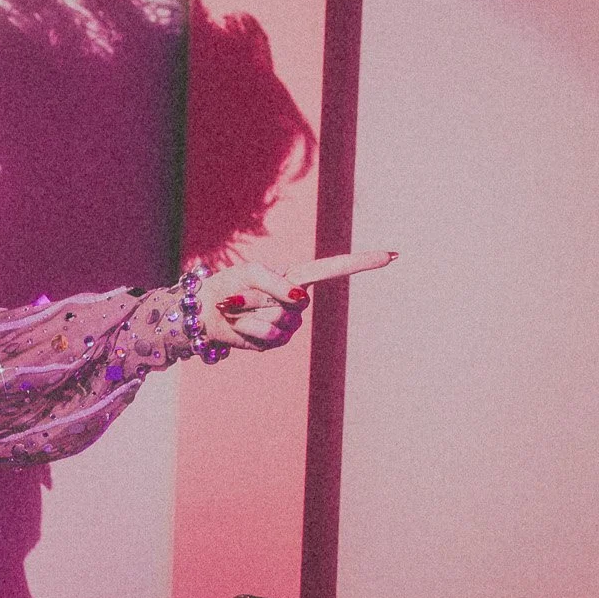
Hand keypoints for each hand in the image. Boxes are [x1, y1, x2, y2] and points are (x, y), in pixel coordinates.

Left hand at [197, 250, 396, 350]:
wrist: (206, 313)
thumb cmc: (229, 287)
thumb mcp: (249, 274)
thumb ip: (275, 281)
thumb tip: (300, 298)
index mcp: (295, 278)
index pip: (333, 269)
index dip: (361, 263)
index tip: (392, 255)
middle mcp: (298, 300)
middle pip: (294, 301)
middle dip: (261, 298)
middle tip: (242, 297)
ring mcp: (290, 323)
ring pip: (280, 319)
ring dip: (251, 314)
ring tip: (240, 310)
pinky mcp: (277, 342)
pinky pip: (268, 335)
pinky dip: (248, 329)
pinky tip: (242, 326)